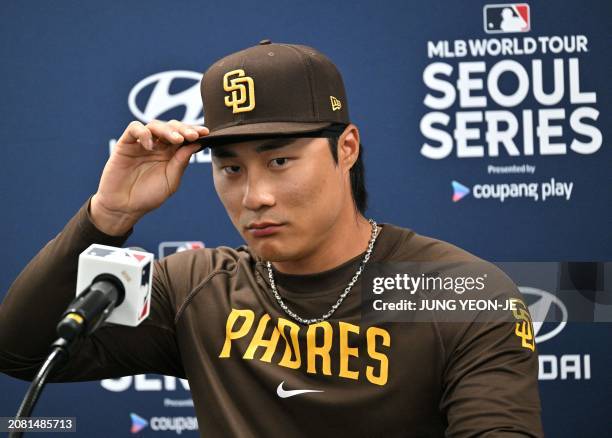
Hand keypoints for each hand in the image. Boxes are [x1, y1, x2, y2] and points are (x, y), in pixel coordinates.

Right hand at [90, 119, 208, 234]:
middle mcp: (157, 146)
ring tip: (177, 140)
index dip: (194, 132)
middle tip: (192, 135)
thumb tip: (196, 144)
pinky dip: (143, 133)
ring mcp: (141, 144)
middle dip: (184, 129)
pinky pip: (134, 128)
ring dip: (168, 130)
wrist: (124, 207)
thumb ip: (181, 163)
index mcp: (171, 154)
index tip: (205, 133)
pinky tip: (150, 145)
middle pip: (171, 127)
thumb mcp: (171, 181)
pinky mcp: (125, 144)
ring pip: (155, 125)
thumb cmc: (148, 196)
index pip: (184, 137)